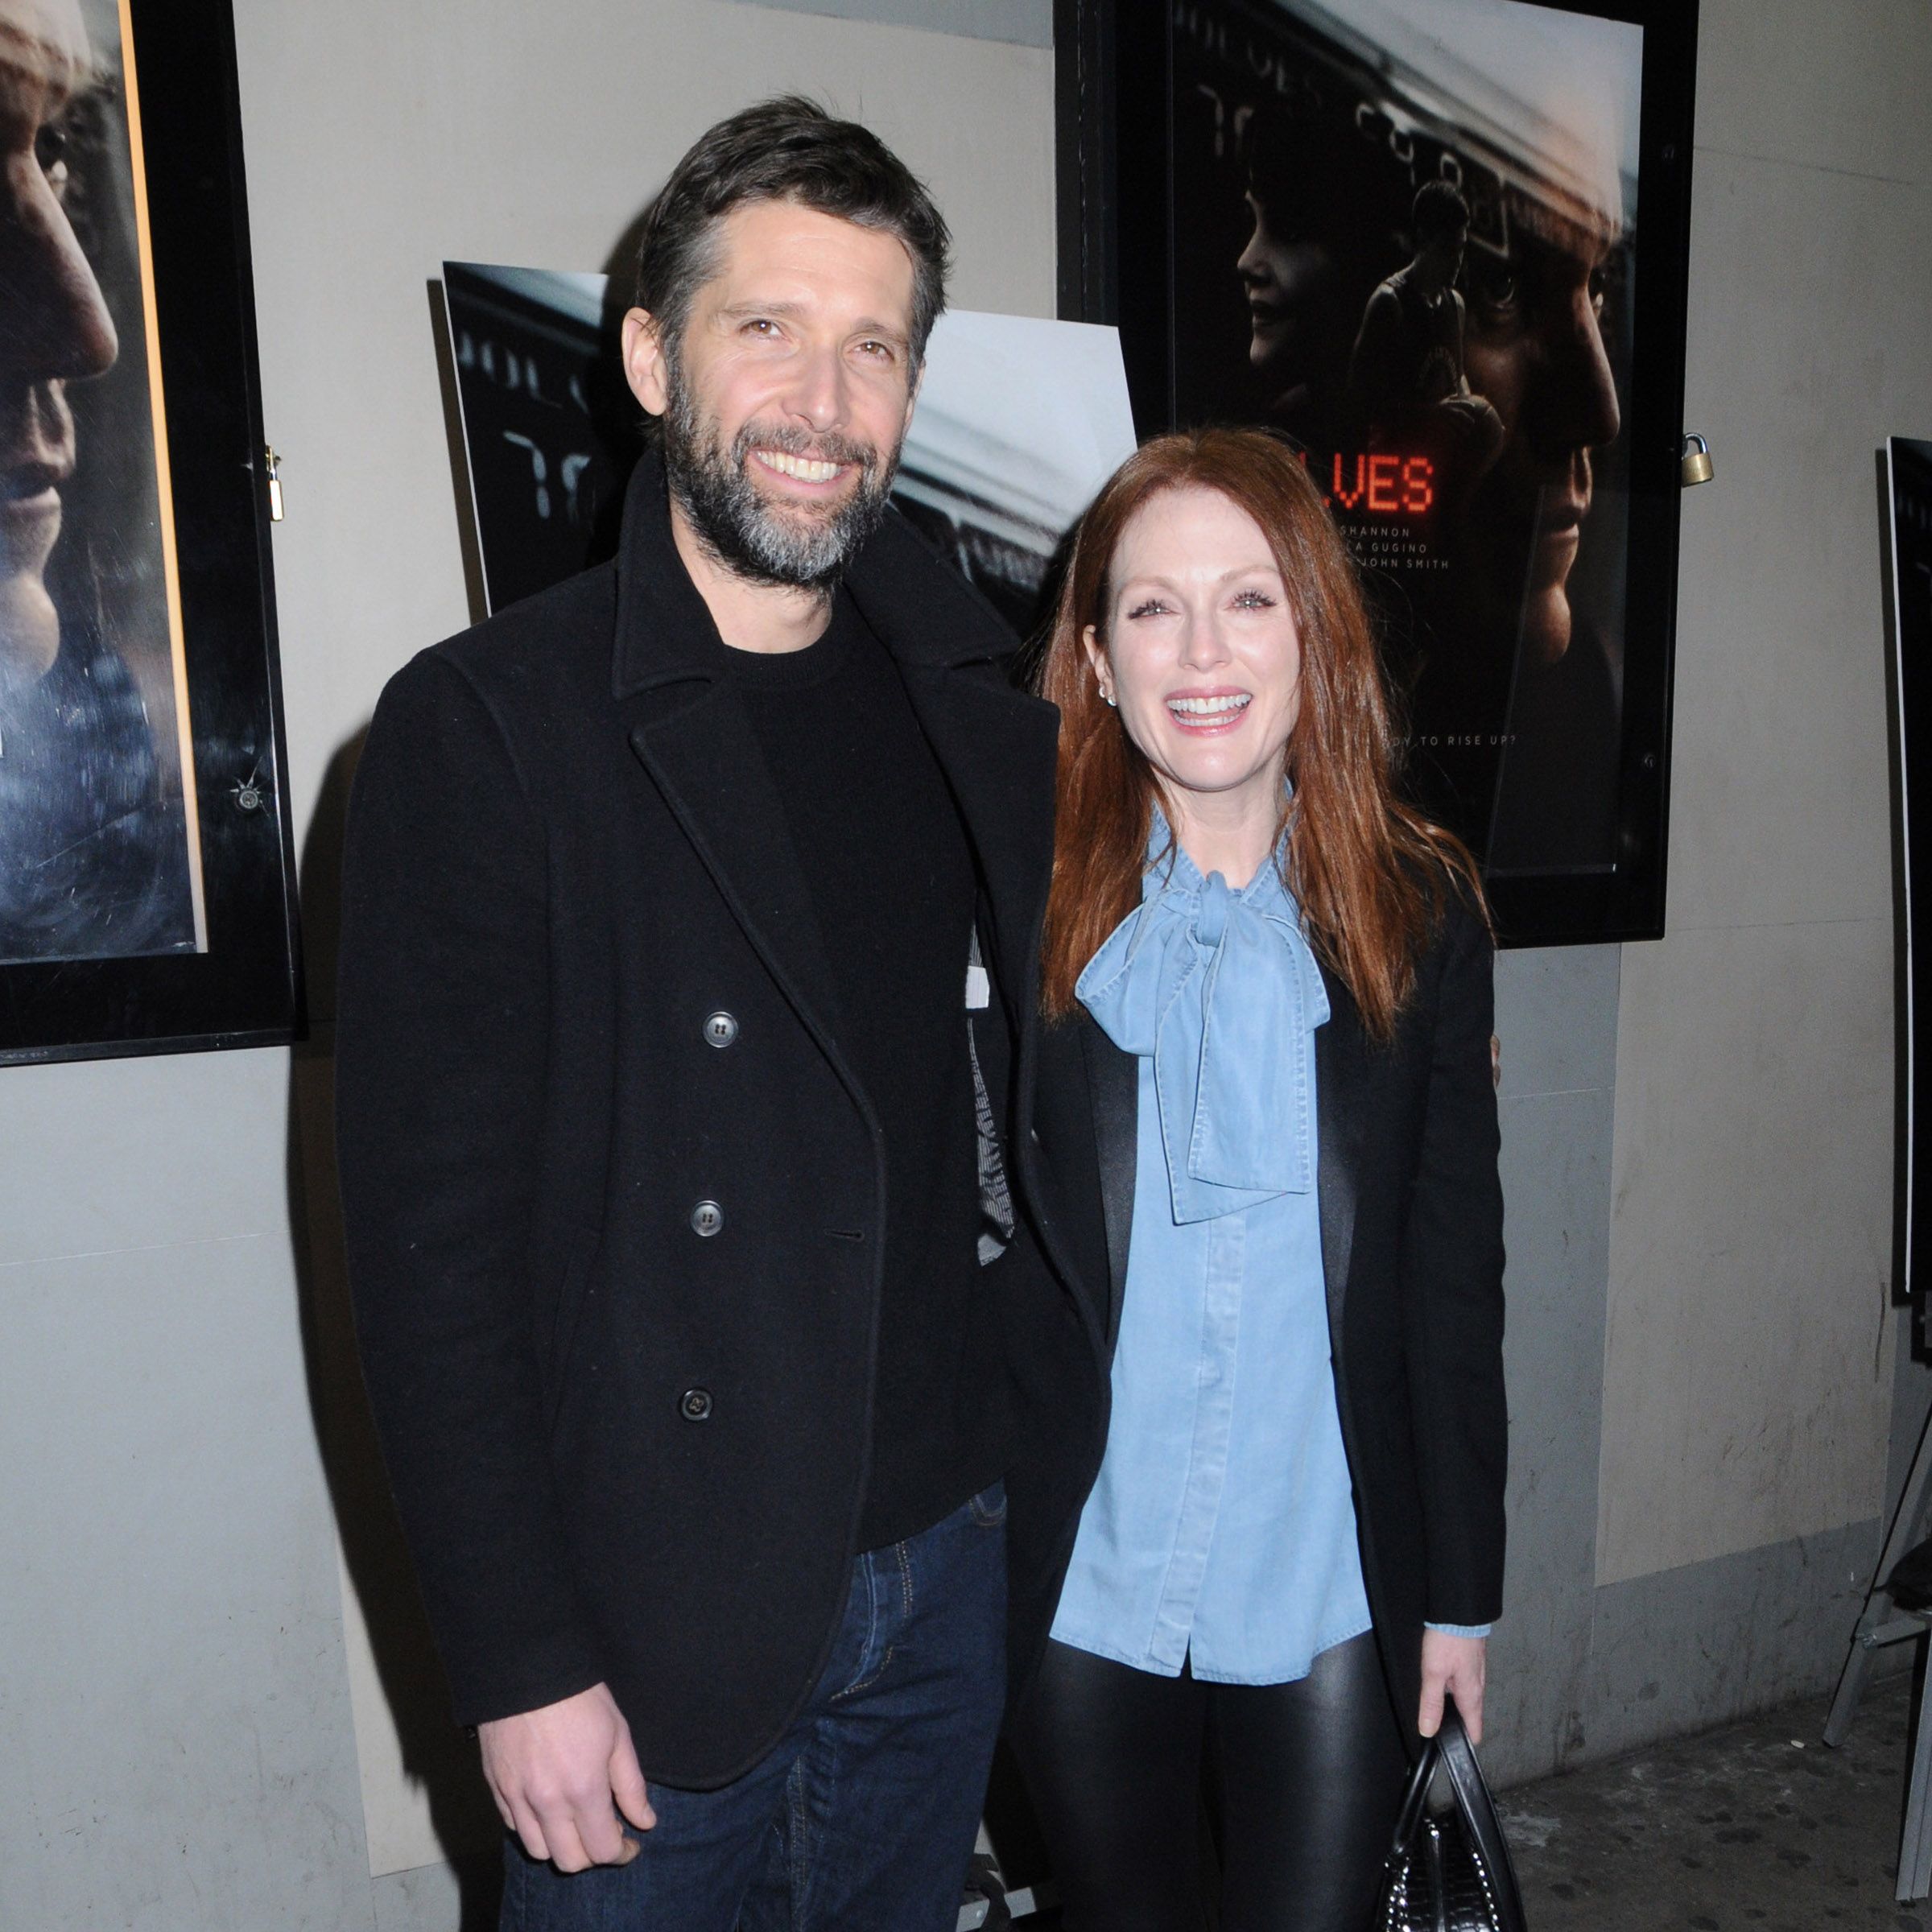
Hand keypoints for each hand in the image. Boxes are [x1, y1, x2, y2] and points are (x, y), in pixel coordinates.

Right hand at [478, 1682, 655, 1870]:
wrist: (529, 1668)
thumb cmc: (581, 1697)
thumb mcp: (619, 1735)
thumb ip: (631, 1786)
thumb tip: (645, 1822)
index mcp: (583, 1789)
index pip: (602, 1850)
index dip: (621, 1854)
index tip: (630, 1844)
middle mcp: (547, 1803)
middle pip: (569, 1861)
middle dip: (592, 1855)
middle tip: (604, 1831)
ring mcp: (516, 1797)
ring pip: (538, 1850)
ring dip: (561, 1844)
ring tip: (575, 1820)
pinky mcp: (496, 1787)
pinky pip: (513, 1827)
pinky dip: (533, 1826)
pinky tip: (548, 1806)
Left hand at [1418, 1631, 1487, 1743]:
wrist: (1458, 1609)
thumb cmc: (1448, 1639)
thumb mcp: (1433, 1673)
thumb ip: (1431, 1702)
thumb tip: (1429, 1730)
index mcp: (1470, 1692)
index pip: (1474, 1725)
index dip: (1468, 1739)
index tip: (1460, 1751)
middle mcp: (1477, 1683)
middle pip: (1471, 1710)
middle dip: (1461, 1722)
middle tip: (1447, 1733)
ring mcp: (1476, 1668)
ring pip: (1468, 1693)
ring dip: (1458, 1703)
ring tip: (1444, 1711)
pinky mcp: (1470, 1656)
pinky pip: (1465, 1678)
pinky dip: (1456, 1686)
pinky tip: (1445, 1682)